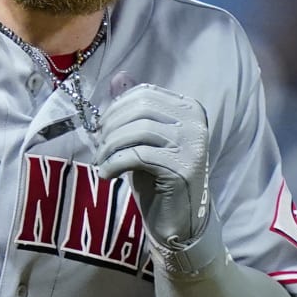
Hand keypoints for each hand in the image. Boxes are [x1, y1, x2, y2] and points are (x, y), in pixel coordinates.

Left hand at [94, 84, 226, 274]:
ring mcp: (192, 145)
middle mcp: (196, 122)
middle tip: (100, 147)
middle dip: (111, 126)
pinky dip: (114, 163)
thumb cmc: (159, 177)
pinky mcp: (182, 168)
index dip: (116, 107)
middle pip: (139, 109)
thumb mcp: (144, 139)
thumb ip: (134, 108)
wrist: (178, 220)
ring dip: (110, 146)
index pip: (145, 94)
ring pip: (137, 131)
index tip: (103, 129)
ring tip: (103, 162)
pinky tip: (107, 175)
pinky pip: (137, 155)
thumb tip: (119, 76)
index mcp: (190, 109)